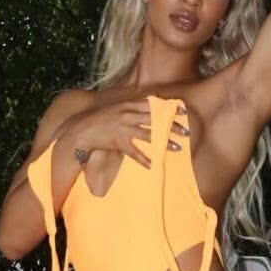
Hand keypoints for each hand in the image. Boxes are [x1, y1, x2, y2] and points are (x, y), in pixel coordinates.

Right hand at [62, 98, 188, 169]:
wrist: (82, 129)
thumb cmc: (101, 119)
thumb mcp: (117, 108)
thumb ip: (132, 107)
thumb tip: (147, 105)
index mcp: (129, 105)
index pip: (154, 105)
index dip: (170, 108)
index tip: (184, 111)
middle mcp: (128, 115)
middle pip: (156, 120)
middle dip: (173, 126)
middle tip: (187, 132)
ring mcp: (124, 128)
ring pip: (149, 135)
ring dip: (165, 142)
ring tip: (178, 148)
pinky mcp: (118, 142)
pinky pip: (134, 152)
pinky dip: (144, 159)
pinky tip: (153, 165)